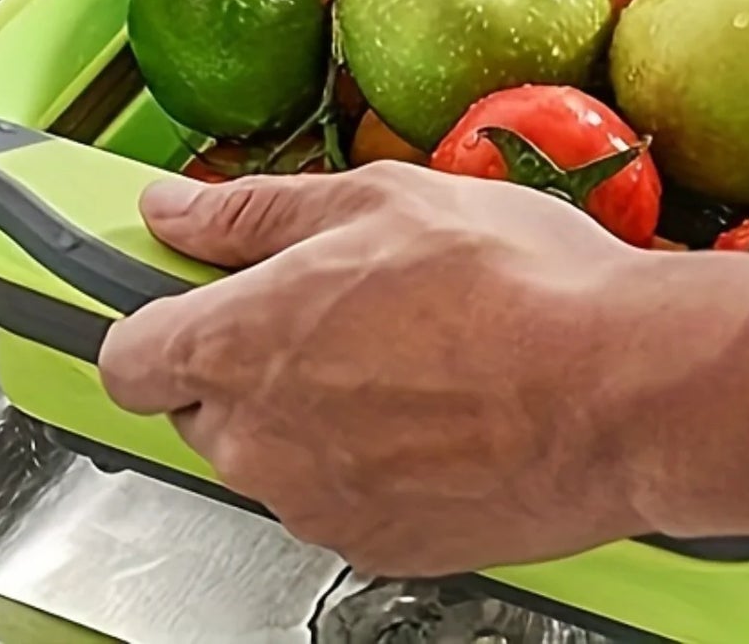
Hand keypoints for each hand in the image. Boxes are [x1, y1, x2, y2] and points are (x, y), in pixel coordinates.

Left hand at [97, 163, 663, 576]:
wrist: (619, 389)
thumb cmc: (512, 285)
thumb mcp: (377, 200)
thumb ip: (254, 210)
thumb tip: (177, 210)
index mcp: (243, 342)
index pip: (128, 354)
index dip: (155, 319)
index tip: (187, 297)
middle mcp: (261, 440)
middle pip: (202, 408)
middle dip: (246, 363)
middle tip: (332, 309)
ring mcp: (316, 505)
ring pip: (272, 456)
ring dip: (311, 414)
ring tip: (405, 355)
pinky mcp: (377, 547)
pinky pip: (337, 500)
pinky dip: (367, 463)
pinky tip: (436, 411)